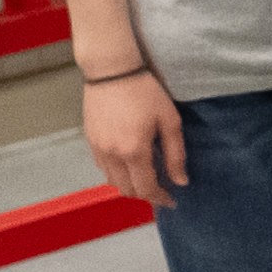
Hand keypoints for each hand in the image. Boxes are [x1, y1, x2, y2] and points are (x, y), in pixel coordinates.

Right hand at [80, 66, 184, 206]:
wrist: (112, 71)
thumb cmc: (145, 92)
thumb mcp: (169, 120)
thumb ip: (175, 154)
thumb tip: (181, 181)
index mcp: (134, 151)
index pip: (145, 189)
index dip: (160, 198)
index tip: (172, 200)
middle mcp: (112, 155)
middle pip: (127, 190)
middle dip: (145, 194)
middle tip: (161, 188)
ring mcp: (98, 148)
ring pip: (112, 181)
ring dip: (129, 184)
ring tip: (145, 176)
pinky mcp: (90, 140)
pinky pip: (102, 167)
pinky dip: (116, 172)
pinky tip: (128, 163)